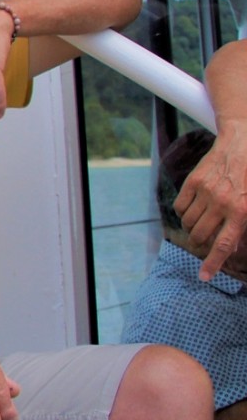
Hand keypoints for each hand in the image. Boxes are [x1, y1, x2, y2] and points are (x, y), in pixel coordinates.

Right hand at [175, 129, 246, 280]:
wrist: (243, 142)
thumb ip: (243, 225)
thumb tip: (231, 245)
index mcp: (241, 211)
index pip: (224, 244)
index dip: (213, 263)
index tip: (203, 277)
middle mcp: (222, 203)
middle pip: (201, 236)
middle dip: (201, 242)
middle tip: (206, 237)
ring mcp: (205, 192)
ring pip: (188, 223)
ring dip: (192, 227)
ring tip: (202, 220)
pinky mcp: (193, 182)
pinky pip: (179, 207)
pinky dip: (183, 213)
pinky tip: (193, 208)